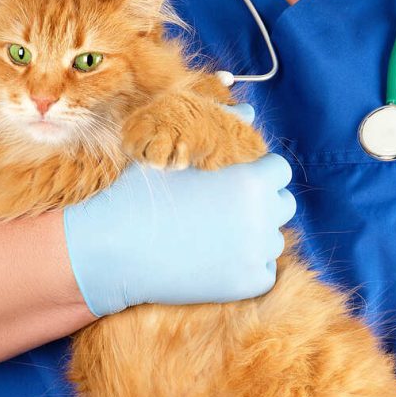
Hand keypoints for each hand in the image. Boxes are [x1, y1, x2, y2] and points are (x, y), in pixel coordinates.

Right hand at [64, 104, 293, 316]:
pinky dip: (244, 269)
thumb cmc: (140, 193)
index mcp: (250, 179)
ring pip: (272, 240)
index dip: (258, 173)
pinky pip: (262, 273)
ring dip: (252, 237)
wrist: (112, 249)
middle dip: (261, 204)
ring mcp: (255, 253)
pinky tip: (213, 260)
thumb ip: (219, 125)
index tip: (234, 182)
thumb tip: (249, 113)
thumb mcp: (176, 150)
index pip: (280, 171)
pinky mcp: (246, 284)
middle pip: (283, 205)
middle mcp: (260, 215)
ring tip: (213, 236)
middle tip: (223, 210)